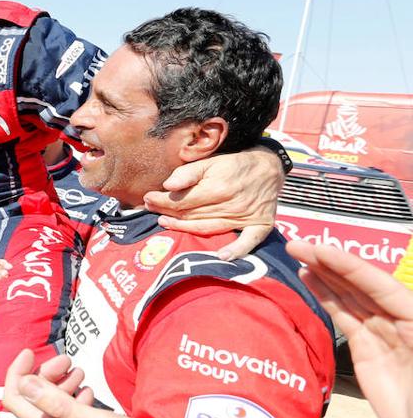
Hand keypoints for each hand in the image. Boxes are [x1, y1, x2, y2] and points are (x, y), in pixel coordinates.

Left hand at [1, 348, 181, 417]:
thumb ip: (61, 406)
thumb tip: (25, 383)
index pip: (15, 400)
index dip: (17, 373)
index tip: (31, 351)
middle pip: (33, 401)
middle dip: (44, 374)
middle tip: (69, 361)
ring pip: (52, 407)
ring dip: (60, 384)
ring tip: (79, 371)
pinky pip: (69, 417)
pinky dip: (74, 398)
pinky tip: (88, 392)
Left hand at [144, 146, 282, 259]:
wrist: (269, 168)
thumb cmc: (234, 165)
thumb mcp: (210, 161)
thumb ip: (188, 173)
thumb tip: (168, 185)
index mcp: (218, 188)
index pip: (182, 201)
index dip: (162, 201)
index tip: (147, 198)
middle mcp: (230, 205)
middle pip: (191, 215)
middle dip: (167, 212)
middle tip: (149, 209)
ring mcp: (244, 217)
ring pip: (208, 228)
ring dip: (185, 228)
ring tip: (165, 223)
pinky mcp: (259, 225)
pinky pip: (248, 241)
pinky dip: (236, 250)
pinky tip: (222, 256)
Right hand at [288, 241, 412, 417]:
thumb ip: (407, 329)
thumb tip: (379, 319)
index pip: (377, 283)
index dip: (347, 265)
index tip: (318, 249)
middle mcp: (398, 318)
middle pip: (361, 284)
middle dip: (330, 263)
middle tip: (297, 245)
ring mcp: (380, 333)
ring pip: (350, 296)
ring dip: (325, 274)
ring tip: (299, 255)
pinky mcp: (364, 349)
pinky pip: (343, 316)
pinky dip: (326, 297)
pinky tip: (310, 281)